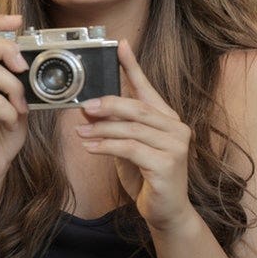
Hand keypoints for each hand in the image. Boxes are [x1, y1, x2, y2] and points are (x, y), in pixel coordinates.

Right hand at [0, 15, 29, 195]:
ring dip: (15, 88)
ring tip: (21, 106)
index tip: (18, 19)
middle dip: (8, 49)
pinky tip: (12, 122)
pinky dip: (11, 111)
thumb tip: (39, 64)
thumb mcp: (19, 102)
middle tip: (23, 68)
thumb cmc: (3, 135)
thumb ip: (22, 83)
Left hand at [76, 40, 195, 231]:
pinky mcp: (167, 165)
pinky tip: (89, 147)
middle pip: (137, 107)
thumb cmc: (147, 176)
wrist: (166, 212)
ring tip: (80, 132)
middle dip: (108, 104)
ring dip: (101, 129)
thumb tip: (88, 108)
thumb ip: (114, 125)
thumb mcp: (127, 145)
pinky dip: (106, 146)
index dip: (133, 66)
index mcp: (167, 118)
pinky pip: (130, 149)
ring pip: (131, 129)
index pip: (147, 87)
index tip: (120, 45)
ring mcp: (175, 146)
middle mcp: (176, 128)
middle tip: (84, 106)